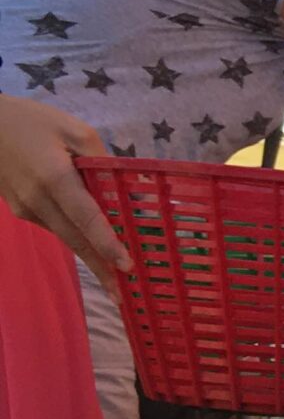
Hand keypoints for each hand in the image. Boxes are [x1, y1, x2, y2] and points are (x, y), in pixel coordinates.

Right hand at [0, 97, 126, 277]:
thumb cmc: (31, 121)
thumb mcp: (74, 130)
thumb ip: (102, 159)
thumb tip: (129, 184)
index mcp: (55, 178)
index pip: (86, 218)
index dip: (107, 244)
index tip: (127, 267)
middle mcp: (38, 200)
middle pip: (76, 240)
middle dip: (101, 269)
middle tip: (125, 296)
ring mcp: (25, 208)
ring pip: (65, 237)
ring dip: (90, 258)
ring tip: (115, 280)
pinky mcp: (20, 210)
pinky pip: (54, 227)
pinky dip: (76, 239)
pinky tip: (94, 248)